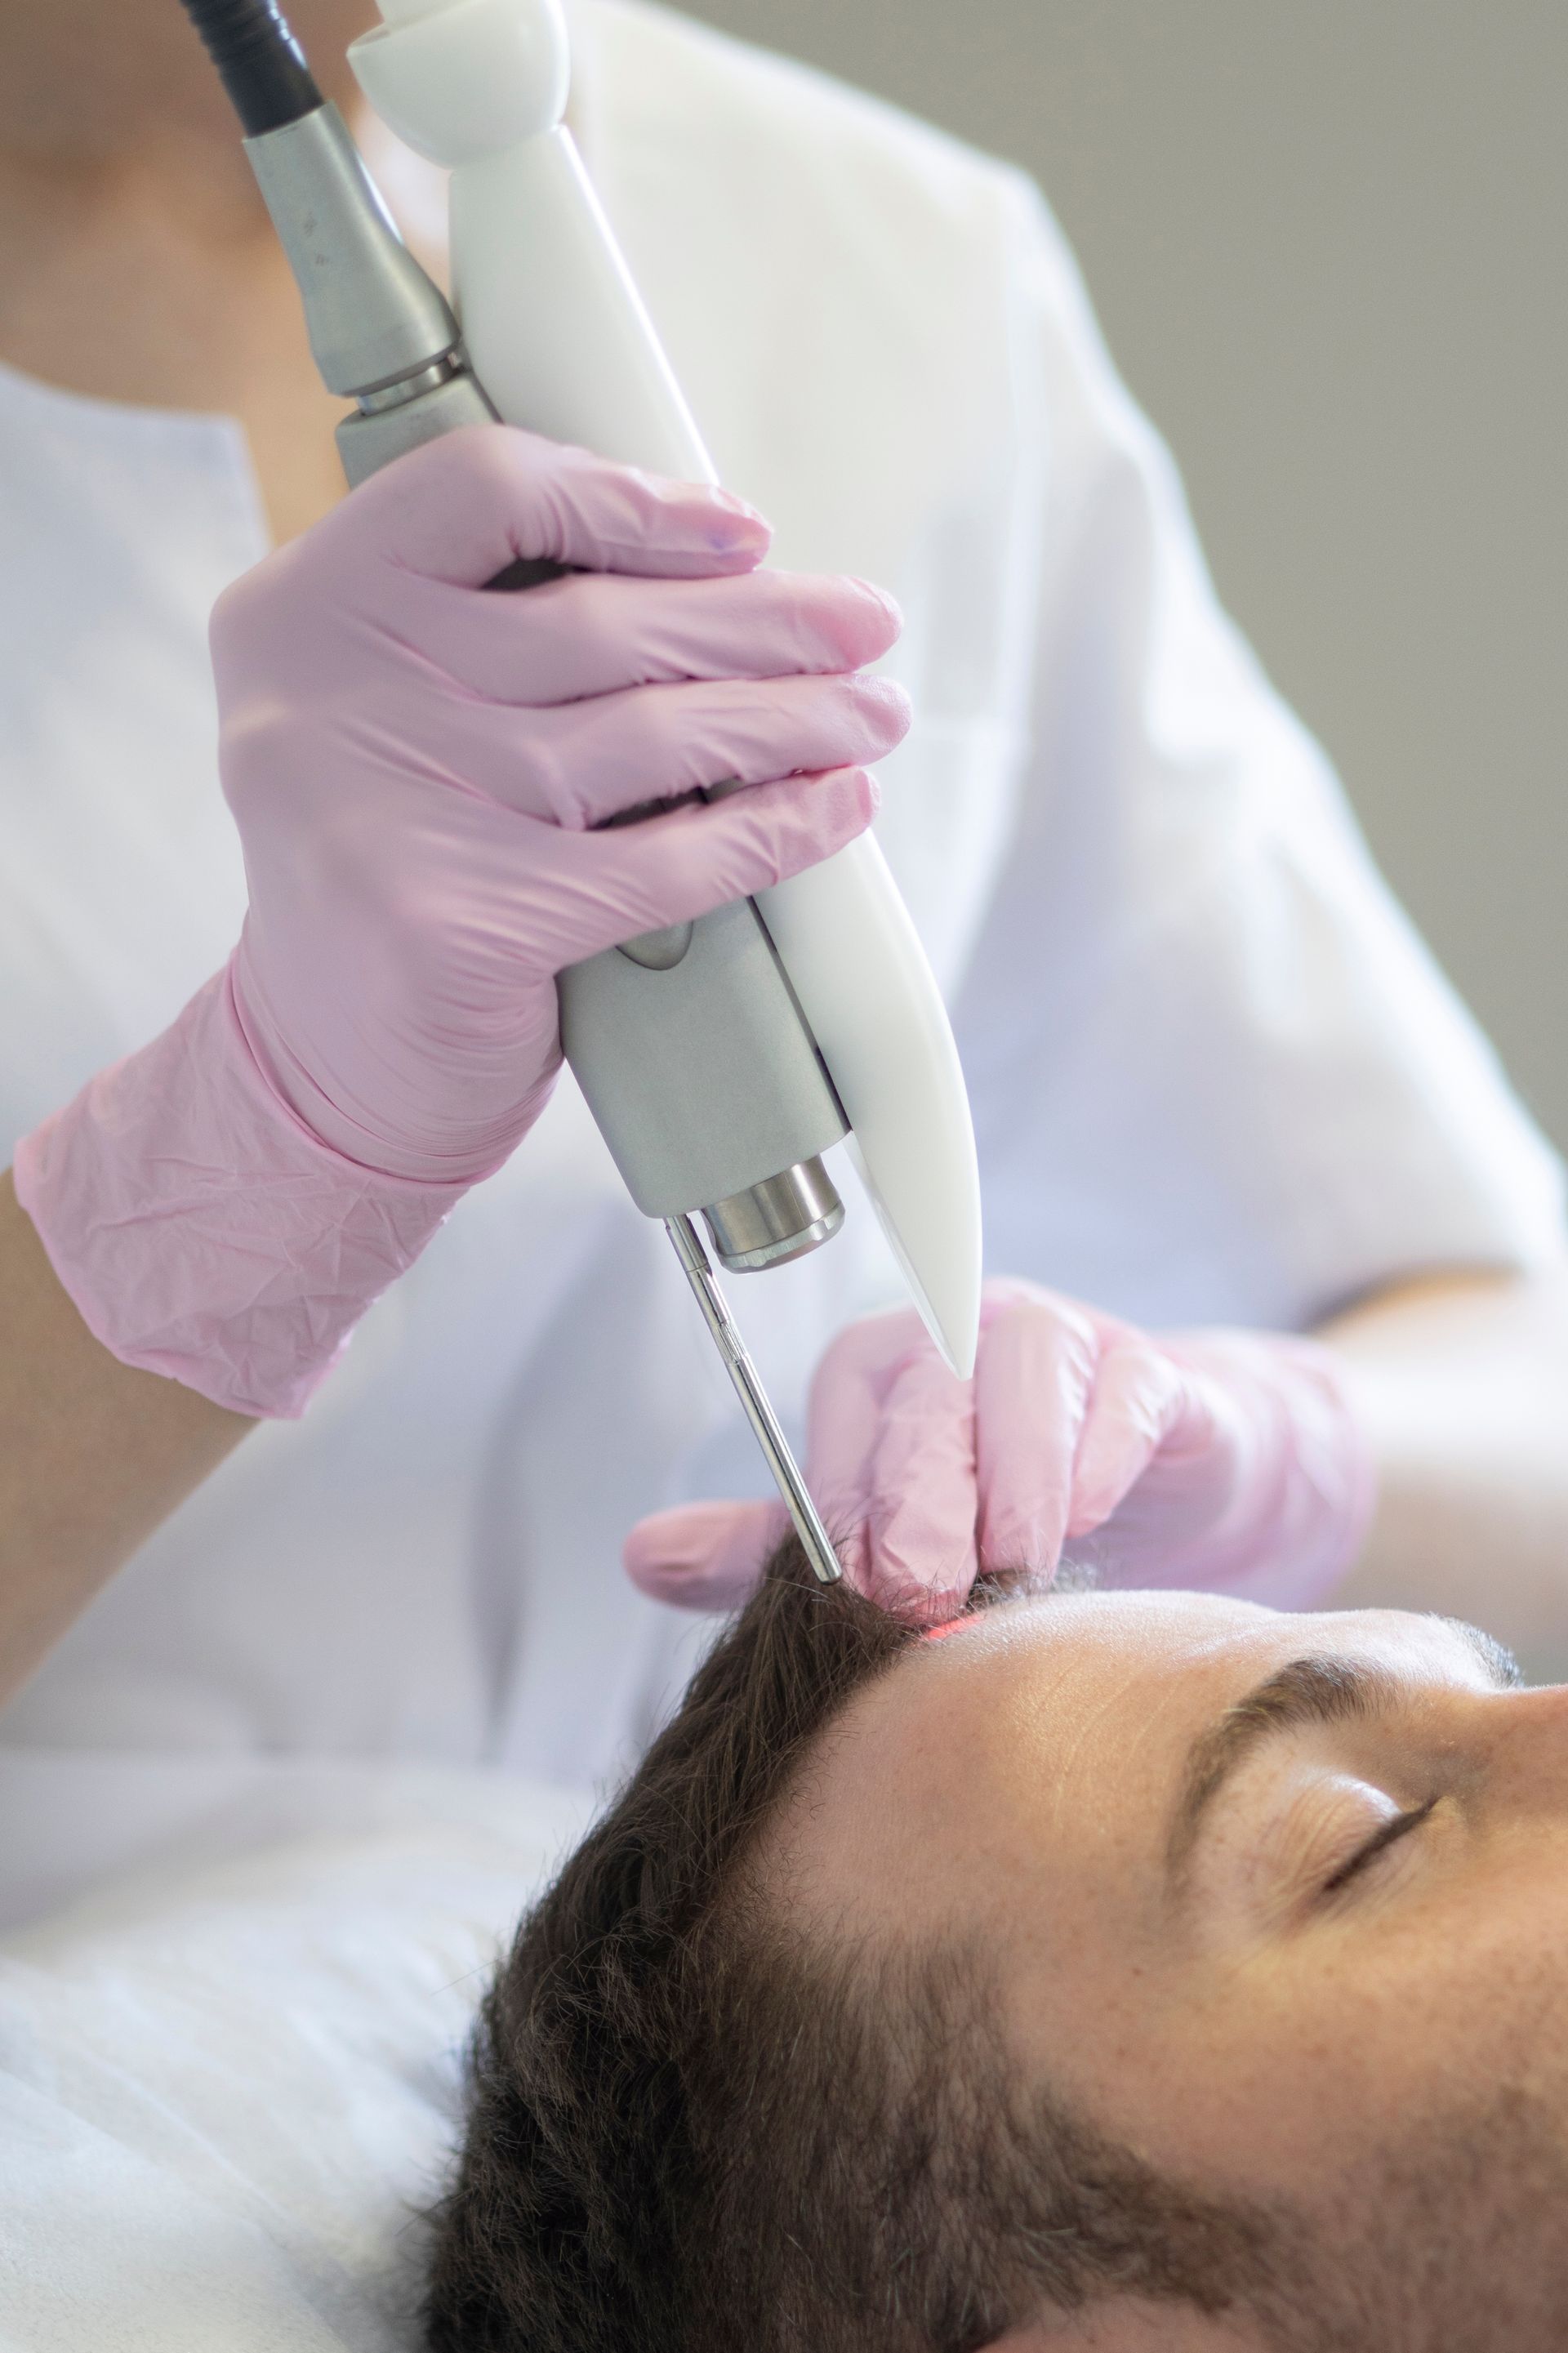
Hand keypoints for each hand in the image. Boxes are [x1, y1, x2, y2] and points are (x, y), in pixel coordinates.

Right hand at [16, 426, 906, 1415]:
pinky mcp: (453, 924)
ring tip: (873, 716)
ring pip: (649, 736)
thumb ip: (489, 630)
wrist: (327, 1071)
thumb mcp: (395, 714)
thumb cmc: (400, 870)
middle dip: (762, 624)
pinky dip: (771, 829)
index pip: (481, 491)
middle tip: (866, 624)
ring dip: (792, 721)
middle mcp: (326, 696)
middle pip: (596, 622)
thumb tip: (723, 574)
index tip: (742, 532)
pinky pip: (664, 860)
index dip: (627, 501)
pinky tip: (836, 807)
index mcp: (303, 610)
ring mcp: (385, 811)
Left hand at [623, 1279, 1375, 1620]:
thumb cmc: (1009, 1515)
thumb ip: (774, 1552)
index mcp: (892, 1365)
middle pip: (929, 1384)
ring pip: (1023, 1368)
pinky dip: (1101, 1455)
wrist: (1174, 1496)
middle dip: (919, 1495)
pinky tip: (1086, 1517)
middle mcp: (969, 1334)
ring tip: (1015, 1570)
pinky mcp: (1153, 1375)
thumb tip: (642, 1557)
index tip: (854, 1594)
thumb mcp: (885, 1540)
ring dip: (1013, 1476)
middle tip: (926, 1595)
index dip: (845, 1493)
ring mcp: (1066, 1344)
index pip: (848, 1399)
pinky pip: (1126, 1391)